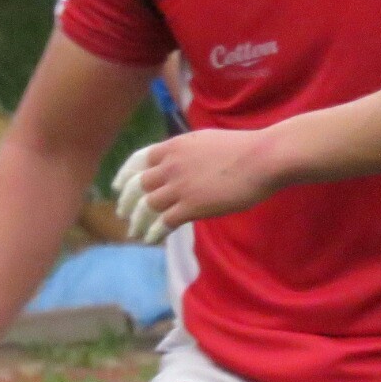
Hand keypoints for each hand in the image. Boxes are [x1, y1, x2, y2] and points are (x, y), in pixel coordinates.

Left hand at [119, 128, 281, 239]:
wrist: (263, 158)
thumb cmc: (244, 149)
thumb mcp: (206, 142)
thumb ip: (186, 153)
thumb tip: (178, 163)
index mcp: (174, 147)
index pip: (138, 161)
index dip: (124, 176)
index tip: (117, 188)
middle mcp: (171, 165)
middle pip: (137, 187)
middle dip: (126, 203)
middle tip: (123, 215)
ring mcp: (179, 186)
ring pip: (146, 207)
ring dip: (138, 222)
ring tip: (135, 232)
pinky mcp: (191, 206)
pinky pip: (163, 223)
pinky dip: (154, 232)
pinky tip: (152, 239)